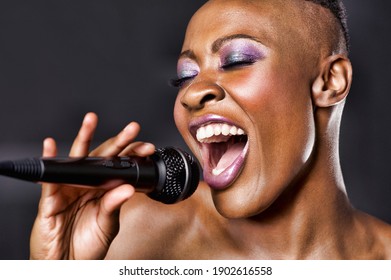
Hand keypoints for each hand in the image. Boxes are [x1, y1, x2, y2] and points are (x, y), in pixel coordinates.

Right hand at [29, 112, 154, 258]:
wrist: (67, 264)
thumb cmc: (88, 245)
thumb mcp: (107, 225)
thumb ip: (114, 205)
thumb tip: (127, 188)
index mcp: (103, 189)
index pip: (120, 166)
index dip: (132, 155)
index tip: (147, 147)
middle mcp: (88, 184)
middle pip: (103, 157)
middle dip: (118, 141)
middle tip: (132, 128)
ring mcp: (70, 188)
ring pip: (77, 159)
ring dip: (83, 138)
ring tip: (91, 120)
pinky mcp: (51, 198)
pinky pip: (51, 178)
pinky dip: (50, 160)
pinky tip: (52, 145)